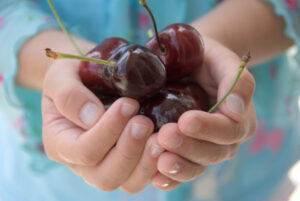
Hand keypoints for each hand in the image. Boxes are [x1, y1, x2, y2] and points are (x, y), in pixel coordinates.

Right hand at [42, 58, 154, 190]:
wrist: (86, 81)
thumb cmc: (73, 77)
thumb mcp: (61, 76)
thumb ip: (70, 96)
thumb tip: (94, 116)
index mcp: (60, 143)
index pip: (84, 150)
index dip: (109, 131)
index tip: (129, 103)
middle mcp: (81, 163)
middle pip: (106, 176)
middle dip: (129, 150)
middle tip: (145, 122)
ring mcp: (104, 166)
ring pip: (127, 182)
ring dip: (146, 162)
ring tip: (160, 137)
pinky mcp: (125, 164)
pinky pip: (141, 177)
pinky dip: (156, 166)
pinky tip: (166, 145)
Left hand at [149, 36, 256, 189]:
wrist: (188, 63)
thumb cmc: (206, 60)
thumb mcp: (223, 61)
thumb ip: (237, 81)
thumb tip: (236, 110)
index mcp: (238, 118)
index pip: (229, 130)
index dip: (209, 129)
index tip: (186, 121)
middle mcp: (223, 139)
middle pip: (212, 152)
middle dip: (189, 147)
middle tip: (165, 136)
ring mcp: (203, 147)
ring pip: (196, 165)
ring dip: (179, 166)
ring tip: (160, 161)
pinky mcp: (185, 153)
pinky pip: (181, 170)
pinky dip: (169, 177)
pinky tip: (155, 176)